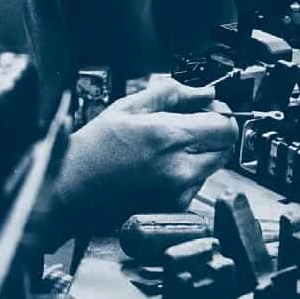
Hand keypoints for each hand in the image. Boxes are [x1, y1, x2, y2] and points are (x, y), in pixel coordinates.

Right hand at [45, 79, 237, 242]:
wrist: (74, 189)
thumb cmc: (94, 148)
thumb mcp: (128, 106)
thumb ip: (171, 94)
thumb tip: (203, 92)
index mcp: (168, 137)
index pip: (225, 126)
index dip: (220, 112)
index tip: (207, 107)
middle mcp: (180, 169)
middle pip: (226, 146)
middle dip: (214, 131)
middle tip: (190, 122)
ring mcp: (179, 193)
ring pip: (214, 165)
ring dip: (202, 150)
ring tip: (169, 144)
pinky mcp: (175, 207)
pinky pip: (197, 183)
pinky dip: (188, 170)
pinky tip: (161, 163)